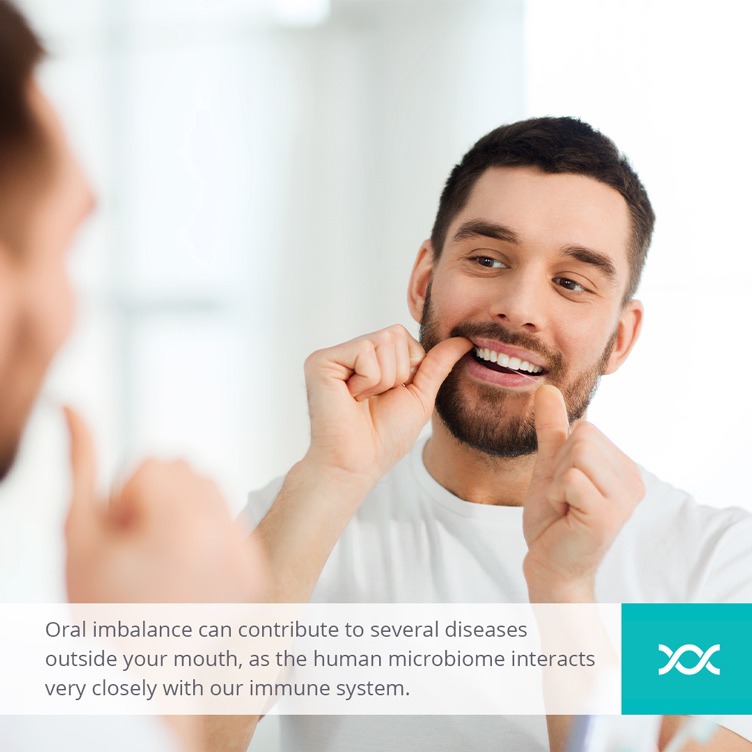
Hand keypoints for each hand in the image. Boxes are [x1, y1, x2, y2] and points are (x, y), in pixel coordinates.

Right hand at [64, 407, 266, 603]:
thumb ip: (81, 466)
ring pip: (209, 490)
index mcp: (183, 524)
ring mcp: (244, 553)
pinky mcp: (255, 569)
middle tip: (141, 550)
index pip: (152, 464)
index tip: (123, 539)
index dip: (124, 499)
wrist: (142, 678)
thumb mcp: (79, 538)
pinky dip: (208, 533)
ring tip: (163, 559)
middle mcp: (224, 534)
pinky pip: (230, 519)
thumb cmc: (105, 614)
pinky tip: (187, 570)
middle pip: (184, 470)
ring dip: (182, 511)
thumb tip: (71, 408)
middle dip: (155, 499)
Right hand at [303, 325, 471, 483]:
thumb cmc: (385, 436)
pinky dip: (368, 381)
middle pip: (395, 334)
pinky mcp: (321, 361)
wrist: (359, 463)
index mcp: (370, 358)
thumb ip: (437, 364)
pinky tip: (351, 398)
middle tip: (375, 399)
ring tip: (362, 400)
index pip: (403, 336)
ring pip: (383, 341)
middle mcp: (350, 352)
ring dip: (383, 380)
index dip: (409, 368)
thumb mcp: (419, 395)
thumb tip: (464, 340)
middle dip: (397, 373)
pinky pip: (364, 351)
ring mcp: (334, 355)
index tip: (390, 395)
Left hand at [522, 386, 644, 601]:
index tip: (566, 486)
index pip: (586, 427)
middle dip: (559, 466)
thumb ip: (552, 428)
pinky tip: (566, 516)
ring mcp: (624, 498)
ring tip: (566, 506)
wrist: (549, 564)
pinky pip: (570, 478)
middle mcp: (633, 480)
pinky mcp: (607, 515)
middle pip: (583, 435)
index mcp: (624, 467)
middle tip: (564, 498)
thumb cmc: (552, 519)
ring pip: (576, 454)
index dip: (562, 455)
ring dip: (557, 481)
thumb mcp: (550, 465)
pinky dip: (556, 494)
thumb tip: (546, 388)